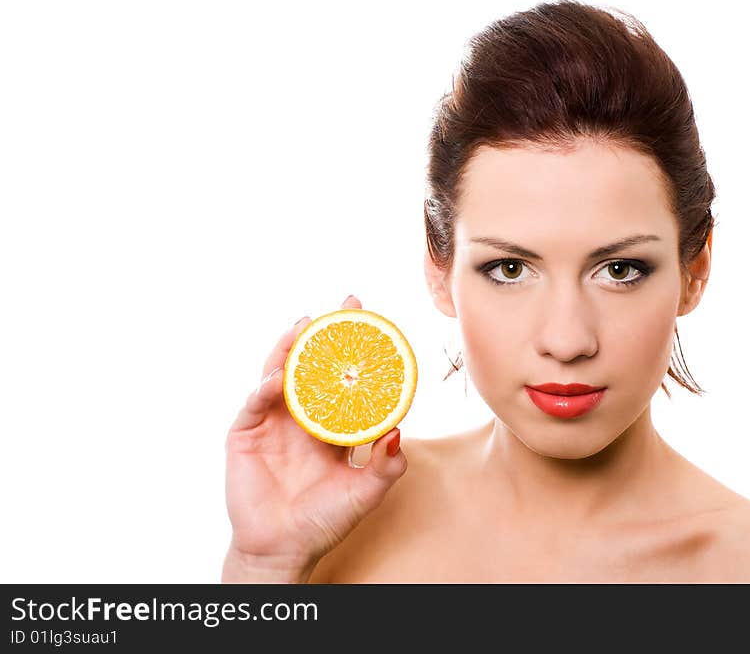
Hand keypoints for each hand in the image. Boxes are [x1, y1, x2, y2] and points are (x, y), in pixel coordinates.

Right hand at [223, 295, 406, 581]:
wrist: (282, 550)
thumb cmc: (323, 521)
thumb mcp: (364, 494)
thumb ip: (385, 467)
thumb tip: (399, 431)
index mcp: (331, 425)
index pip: (346, 379)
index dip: (359, 351)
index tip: (376, 323)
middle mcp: (302, 416)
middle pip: (313, 365)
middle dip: (328, 334)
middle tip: (346, 305)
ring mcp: (272, 422)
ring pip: (281, 373)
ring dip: (292, 348)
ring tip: (307, 326)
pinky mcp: (245, 434)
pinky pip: (255, 404)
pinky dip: (265, 388)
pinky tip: (278, 379)